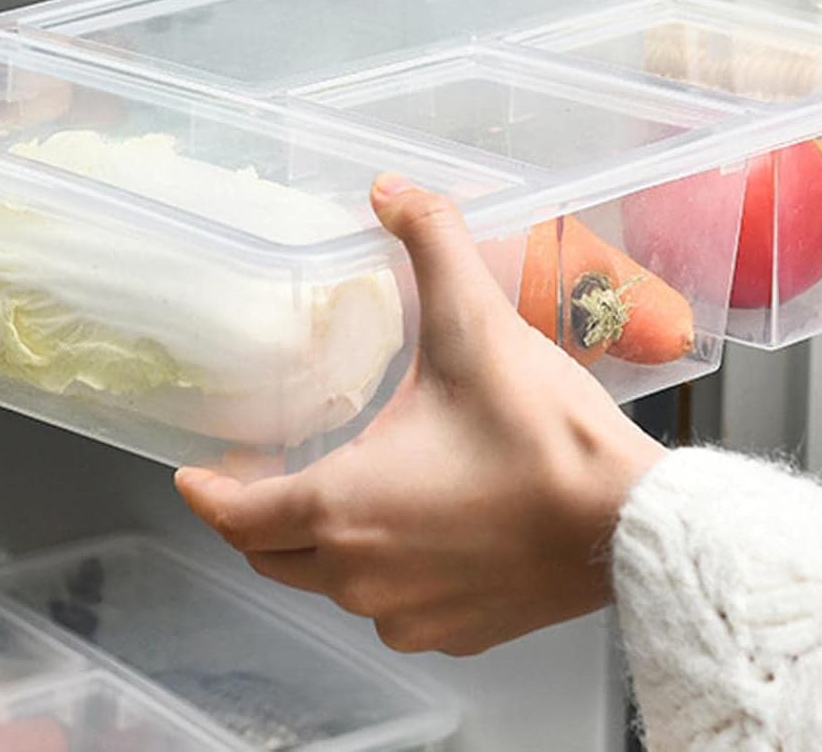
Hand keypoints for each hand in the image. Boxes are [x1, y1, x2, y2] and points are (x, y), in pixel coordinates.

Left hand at [175, 177, 663, 655]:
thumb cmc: (542, 436)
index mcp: (344, 506)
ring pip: (333, 586)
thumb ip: (430, 242)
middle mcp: (361, 576)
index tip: (194, 477)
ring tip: (344, 491)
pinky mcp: (458, 634)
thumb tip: (390, 188)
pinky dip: (383, 573)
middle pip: (274, 557)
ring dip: (323, 546)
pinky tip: (414, 533)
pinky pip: (391, 608)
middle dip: (258, 518)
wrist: (627, 525)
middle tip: (261, 475)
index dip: (209, 494)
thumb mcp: (475, 323)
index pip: (239, 518)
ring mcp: (409, 615)